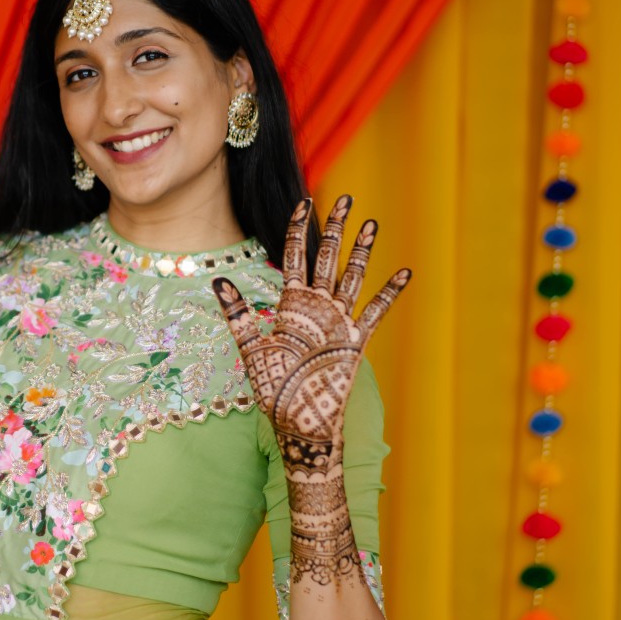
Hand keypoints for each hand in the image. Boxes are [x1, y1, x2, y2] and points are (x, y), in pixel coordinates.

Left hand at [213, 195, 409, 477]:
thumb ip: (237, 313)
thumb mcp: (250, 348)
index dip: (299, 228)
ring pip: (351, 277)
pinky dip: (389, 292)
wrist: (297, 422)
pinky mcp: (355, 341)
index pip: (296, 256)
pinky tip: (403, 272)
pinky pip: (375, 311)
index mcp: (290, 305)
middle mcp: (316, 308)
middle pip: (327, 257)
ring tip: (371, 223)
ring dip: (361, 251)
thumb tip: (217, 279)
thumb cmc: (273, 389)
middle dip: (334, 228)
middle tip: (344, 198)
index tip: (304, 202)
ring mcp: (338, 322)